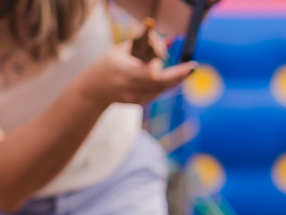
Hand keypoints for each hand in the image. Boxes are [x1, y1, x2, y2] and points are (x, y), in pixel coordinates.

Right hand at [76, 41, 195, 107]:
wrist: (95, 90)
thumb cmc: (110, 64)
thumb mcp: (124, 48)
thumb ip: (145, 43)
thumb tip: (168, 40)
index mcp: (125, 71)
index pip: (155, 74)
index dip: (175, 73)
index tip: (190, 66)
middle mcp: (130, 87)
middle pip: (162, 84)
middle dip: (178, 75)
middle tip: (190, 67)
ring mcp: (135, 98)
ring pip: (161, 88)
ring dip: (170, 77)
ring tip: (164, 67)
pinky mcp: (138, 103)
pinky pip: (157, 92)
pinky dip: (162, 83)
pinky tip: (158, 75)